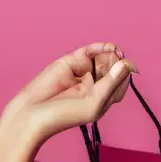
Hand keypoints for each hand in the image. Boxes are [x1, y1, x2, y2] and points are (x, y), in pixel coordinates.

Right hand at [0, 41, 137, 147]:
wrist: (31, 114)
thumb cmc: (63, 115)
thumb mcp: (94, 103)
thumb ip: (110, 83)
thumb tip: (126, 63)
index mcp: (104, 98)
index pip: (122, 80)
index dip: (126, 71)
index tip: (128, 66)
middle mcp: (95, 84)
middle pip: (114, 66)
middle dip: (117, 61)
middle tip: (117, 58)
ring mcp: (82, 72)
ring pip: (102, 58)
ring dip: (110, 54)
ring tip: (112, 53)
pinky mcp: (69, 63)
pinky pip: (88, 52)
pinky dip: (99, 47)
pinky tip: (108, 46)